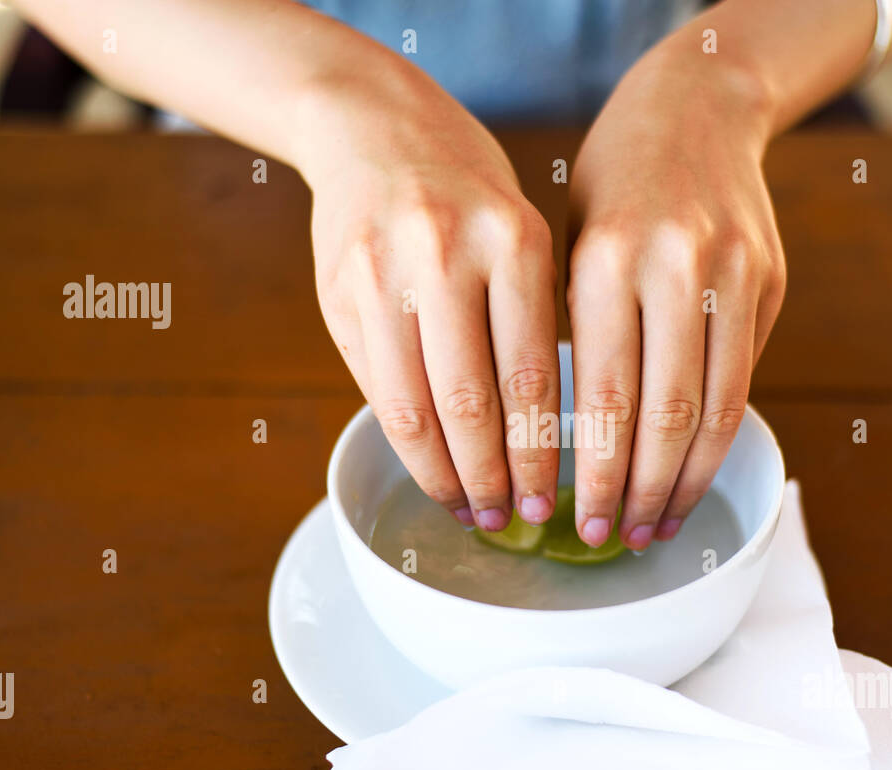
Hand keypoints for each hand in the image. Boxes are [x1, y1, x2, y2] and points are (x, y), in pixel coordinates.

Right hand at [303, 66, 559, 530]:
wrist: (373, 127)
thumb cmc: (466, 194)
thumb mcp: (519, 236)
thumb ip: (527, 321)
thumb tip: (541, 436)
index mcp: (513, 241)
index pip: (531, 375)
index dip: (540, 452)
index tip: (553, 498)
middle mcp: (445, 255)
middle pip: (472, 402)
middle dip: (494, 477)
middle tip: (512, 521)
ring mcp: (382, 273)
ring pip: (416, 406)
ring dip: (445, 474)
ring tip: (470, 509)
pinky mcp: (338, 291)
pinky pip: (376, 387)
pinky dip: (405, 440)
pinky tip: (429, 468)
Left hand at [566, 48, 785, 549]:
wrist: (697, 111)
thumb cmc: (611, 186)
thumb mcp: (568, 244)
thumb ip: (577, 334)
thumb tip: (573, 443)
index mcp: (604, 257)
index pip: (601, 393)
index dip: (594, 469)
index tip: (578, 519)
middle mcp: (675, 266)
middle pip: (663, 412)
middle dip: (638, 489)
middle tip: (617, 539)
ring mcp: (732, 274)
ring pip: (714, 407)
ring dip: (684, 480)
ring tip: (658, 525)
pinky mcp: (768, 283)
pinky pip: (742, 381)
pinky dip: (717, 440)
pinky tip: (694, 474)